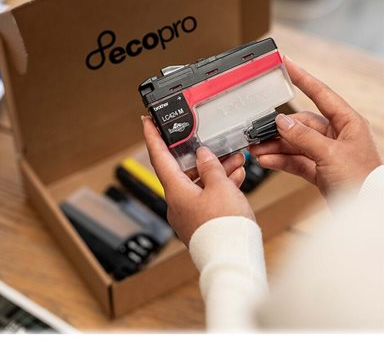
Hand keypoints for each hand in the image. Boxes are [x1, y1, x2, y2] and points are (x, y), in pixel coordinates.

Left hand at [142, 116, 254, 245]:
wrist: (232, 259)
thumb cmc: (224, 227)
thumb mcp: (221, 187)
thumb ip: (211, 167)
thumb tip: (202, 155)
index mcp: (175, 191)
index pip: (159, 157)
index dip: (153, 137)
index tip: (147, 122)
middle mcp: (177, 203)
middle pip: (183, 170)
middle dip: (201, 155)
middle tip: (211, 141)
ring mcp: (189, 215)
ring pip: (199, 184)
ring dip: (216, 171)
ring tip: (235, 159)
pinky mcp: (201, 224)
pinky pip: (208, 198)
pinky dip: (220, 187)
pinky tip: (236, 178)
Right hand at [249, 56, 382, 196]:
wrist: (370, 214)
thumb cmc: (363, 182)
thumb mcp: (331, 155)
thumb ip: (304, 137)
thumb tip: (282, 122)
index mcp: (348, 122)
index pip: (320, 93)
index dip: (301, 77)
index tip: (285, 63)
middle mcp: (338, 135)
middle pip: (302, 124)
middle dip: (279, 128)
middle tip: (257, 131)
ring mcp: (329, 154)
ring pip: (296, 143)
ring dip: (276, 146)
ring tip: (256, 149)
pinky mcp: (322, 171)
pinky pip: (297, 160)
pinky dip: (282, 160)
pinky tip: (266, 160)